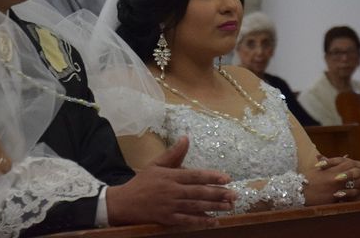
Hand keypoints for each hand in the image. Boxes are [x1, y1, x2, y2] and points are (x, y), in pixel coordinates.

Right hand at [107, 137, 236, 226]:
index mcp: (171, 176)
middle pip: (199, 192)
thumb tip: (185, 138)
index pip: (195, 175)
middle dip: (219, 194)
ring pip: (196, 207)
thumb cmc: (142, 182)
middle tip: (235, 195)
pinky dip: (201, 221)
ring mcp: (171, 206)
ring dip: (214, 207)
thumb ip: (173, 153)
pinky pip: (187, 221)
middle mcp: (172, 191)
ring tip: (229, 207)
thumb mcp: (156, 164)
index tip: (227, 178)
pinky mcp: (168, 219)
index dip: (212, 177)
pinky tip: (213, 221)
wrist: (125, 202)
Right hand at [304, 156, 359, 203]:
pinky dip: (358, 195)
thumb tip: (337, 157)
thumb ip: (327, 163)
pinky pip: (351, 195)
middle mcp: (334, 176)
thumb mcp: (317, 169)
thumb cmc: (306, 180)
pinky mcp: (335, 197)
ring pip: (356, 184)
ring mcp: (336, 187)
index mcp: (330, 168)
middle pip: (356, 172)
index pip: (349, 162)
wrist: (299, 192)